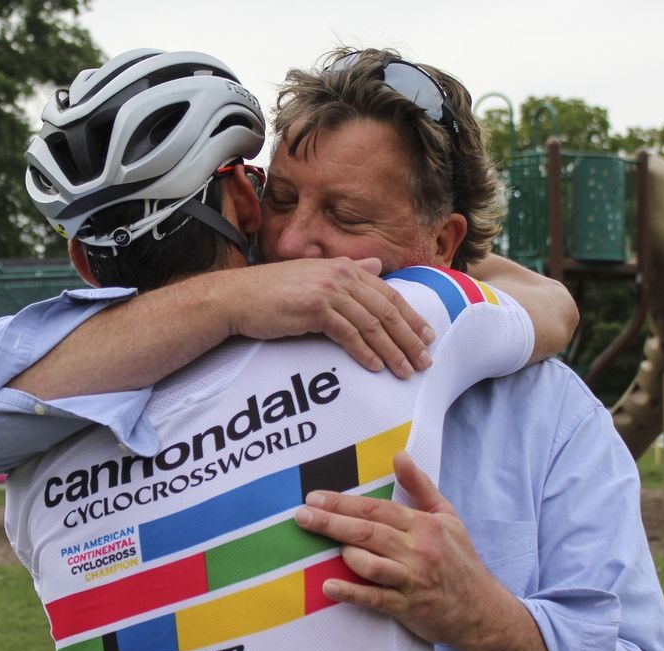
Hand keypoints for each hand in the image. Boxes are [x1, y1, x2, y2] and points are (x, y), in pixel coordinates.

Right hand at [212, 257, 434, 378]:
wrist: (236, 297)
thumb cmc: (273, 293)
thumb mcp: (315, 277)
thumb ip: (348, 273)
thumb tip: (376, 267)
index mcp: (345, 267)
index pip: (388, 294)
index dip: (411, 317)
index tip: (427, 337)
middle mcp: (341, 274)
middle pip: (386, 310)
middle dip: (409, 338)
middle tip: (425, 361)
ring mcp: (328, 290)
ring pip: (372, 324)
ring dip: (393, 351)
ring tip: (406, 371)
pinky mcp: (315, 308)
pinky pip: (348, 334)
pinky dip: (365, 352)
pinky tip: (376, 367)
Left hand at [292, 451, 485, 645]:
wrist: (481, 609)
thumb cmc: (459, 560)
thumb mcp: (446, 517)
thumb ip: (420, 486)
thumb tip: (399, 455)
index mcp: (423, 525)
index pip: (376, 509)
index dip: (343, 503)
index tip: (315, 498)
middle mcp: (417, 550)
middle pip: (368, 531)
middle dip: (331, 522)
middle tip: (302, 516)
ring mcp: (412, 579)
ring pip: (371, 563)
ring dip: (345, 555)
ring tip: (324, 549)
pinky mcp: (408, 607)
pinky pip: (375, 598)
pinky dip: (351, 592)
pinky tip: (328, 587)